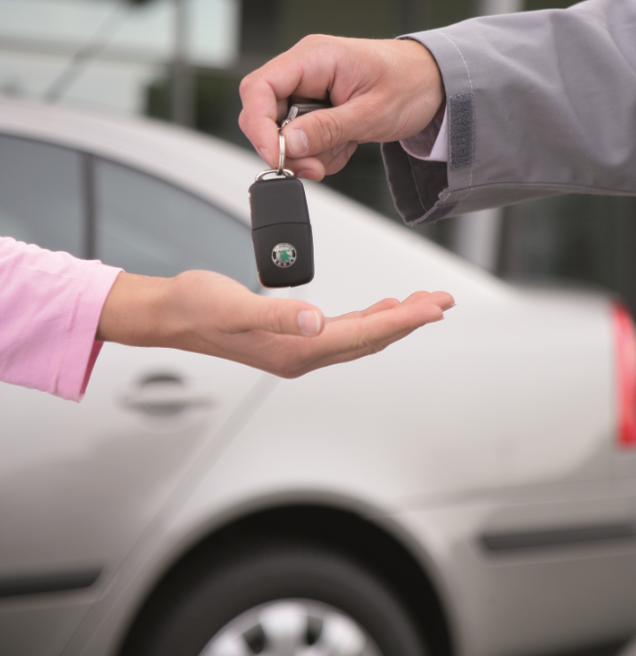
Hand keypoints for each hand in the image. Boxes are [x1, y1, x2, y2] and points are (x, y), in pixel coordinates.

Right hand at [97, 270, 453, 377]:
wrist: (171, 313)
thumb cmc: (197, 307)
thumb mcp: (234, 306)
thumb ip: (276, 314)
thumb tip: (317, 320)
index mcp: (295, 350)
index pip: (362, 335)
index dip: (402, 320)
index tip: (434, 307)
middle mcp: (303, 354)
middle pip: (370, 338)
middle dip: (410, 319)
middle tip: (443, 300)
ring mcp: (299, 348)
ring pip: (361, 335)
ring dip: (394, 319)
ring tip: (423, 303)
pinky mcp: (293, 336)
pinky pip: (344, 331)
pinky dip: (369, 318)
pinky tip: (380, 307)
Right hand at [239, 35, 444, 180]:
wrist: (434, 83)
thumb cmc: (410, 83)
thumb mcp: (371, 113)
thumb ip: (326, 129)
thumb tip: (288, 144)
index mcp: (314, 57)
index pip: (259, 88)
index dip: (258, 126)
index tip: (275, 157)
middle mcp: (305, 69)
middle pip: (265, 113)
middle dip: (288, 148)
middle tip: (315, 166)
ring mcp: (309, 87)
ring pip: (283, 132)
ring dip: (310, 152)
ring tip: (344, 148)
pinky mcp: (316, 105)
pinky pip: (302, 136)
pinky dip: (320, 151)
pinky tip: (346, 144)